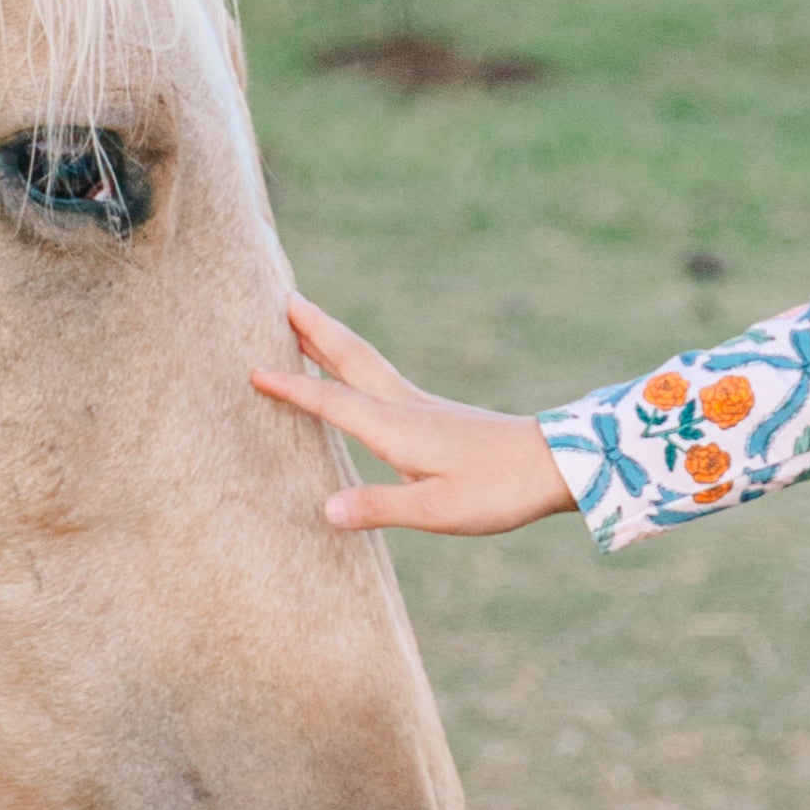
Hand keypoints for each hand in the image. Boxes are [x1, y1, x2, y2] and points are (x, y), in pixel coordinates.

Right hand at [251, 294, 577, 535]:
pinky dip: (355, 364)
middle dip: (313, 330)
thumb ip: (380, 507)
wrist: (557, 465)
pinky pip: (381, 379)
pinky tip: (357, 376)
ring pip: (366, 363)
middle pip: (350, 358)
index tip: (252, 368)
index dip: (291, 386)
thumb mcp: (437, 511)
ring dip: (332, 341)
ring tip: (304, 322)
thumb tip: (327, 509)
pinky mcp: (437, 416)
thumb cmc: (498, 491)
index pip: (331, 401)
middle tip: (280, 297)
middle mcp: (404, 408)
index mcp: (396, 428)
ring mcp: (422, 408)